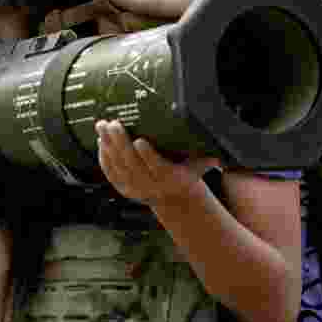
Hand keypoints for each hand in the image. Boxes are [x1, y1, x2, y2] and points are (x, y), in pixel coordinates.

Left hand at [95, 120, 218, 208]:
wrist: (174, 198)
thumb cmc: (187, 173)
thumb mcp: (199, 166)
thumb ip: (208, 155)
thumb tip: (221, 146)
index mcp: (170, 178)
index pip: (157, 167)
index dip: (147, 155)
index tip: (139, 140)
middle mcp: (151, 186)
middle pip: (132, 164)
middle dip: (121, 143)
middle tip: (114, 123)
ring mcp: (135, 189)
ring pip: (118, 167)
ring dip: (108, 145)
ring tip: (102, 126)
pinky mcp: (123, 189)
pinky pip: (110, 172)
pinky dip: (104, 157)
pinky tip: (101, 141)